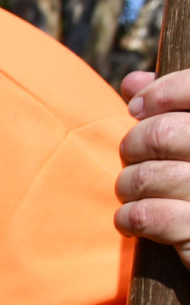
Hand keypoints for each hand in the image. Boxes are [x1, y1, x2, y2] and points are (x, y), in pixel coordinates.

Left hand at [115, 69, 189, 263]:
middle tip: (133, 158)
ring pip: (148, 175)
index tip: (138, 108)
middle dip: (134, 145)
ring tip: (133, 191)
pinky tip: (133, 222)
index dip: (161, 93)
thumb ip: (177, 110)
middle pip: (162, 134)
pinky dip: (129, 217)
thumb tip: (133, 82)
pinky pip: (147, 215)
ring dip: (128, 184)